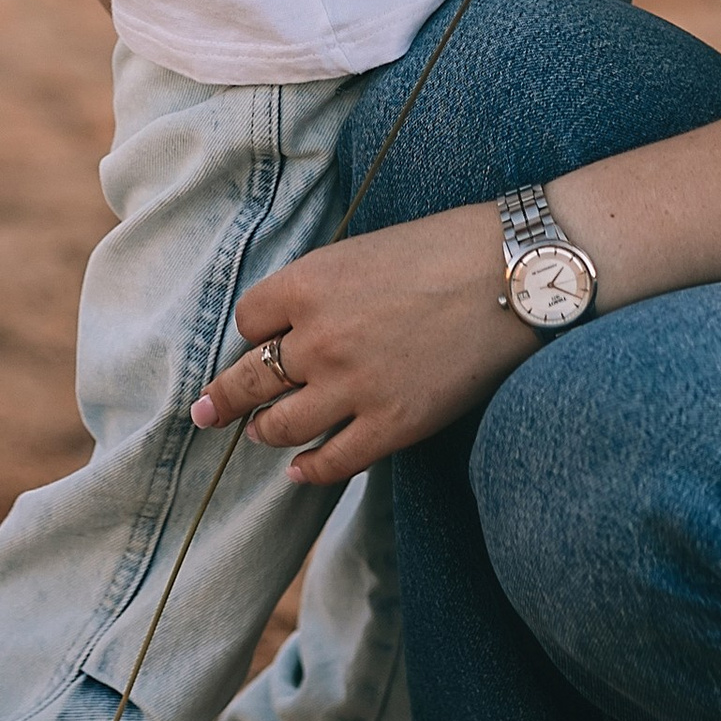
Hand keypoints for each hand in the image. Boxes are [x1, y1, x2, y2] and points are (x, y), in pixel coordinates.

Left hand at [191, 204, 535, 483]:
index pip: (249, 318)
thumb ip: (324, 291)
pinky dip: (309, 470)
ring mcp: (352, 387)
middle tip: (206, 411)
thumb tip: (298, 324)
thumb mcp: (365, 250)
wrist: (513, 275)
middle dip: (223, 397)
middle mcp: (318, 339)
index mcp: (307, 284)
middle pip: (250, 377)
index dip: (256, 328)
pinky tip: (300, 471)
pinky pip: (332, 462)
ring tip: (259, 434)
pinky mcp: (392, 425)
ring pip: (281, 425)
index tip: (263, 336)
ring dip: (264, 431)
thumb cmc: (447, 249)